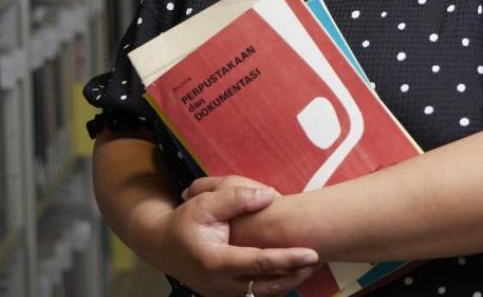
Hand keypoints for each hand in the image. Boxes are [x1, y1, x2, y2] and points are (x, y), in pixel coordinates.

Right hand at [138, 177, 318, 295]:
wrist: (162, 245)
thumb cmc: (185, 221)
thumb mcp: (205, 202)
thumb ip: (237, 197)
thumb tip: (269, 195)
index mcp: (215, 261)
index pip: (259, 263)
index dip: (287, 258)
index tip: (311, 253)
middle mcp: (220, 284)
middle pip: (267, 284)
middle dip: (295, 273)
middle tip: (319, 258)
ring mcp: (223, 293)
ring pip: (264, 293)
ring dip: (288, 280)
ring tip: (311, 265)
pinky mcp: (226, 295)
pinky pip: (257, 293)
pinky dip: (276, 283)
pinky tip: (293, 271)